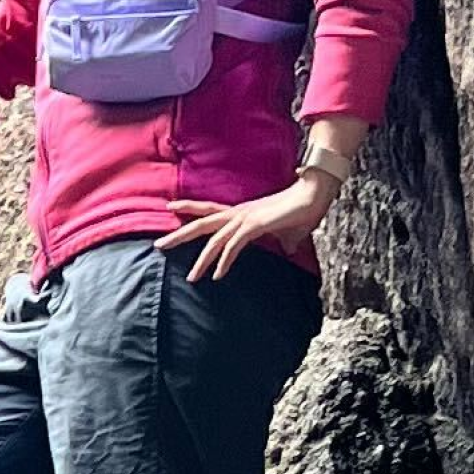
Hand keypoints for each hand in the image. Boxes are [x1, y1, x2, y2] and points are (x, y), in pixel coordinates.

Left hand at [157, 173, 338, 282]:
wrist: (315, 195)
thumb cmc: (303, 210)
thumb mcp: (288, 231)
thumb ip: (283, 240)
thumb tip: (288, 249)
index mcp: (241, 212)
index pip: (208, 210)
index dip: (189, 207)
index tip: (170, 207)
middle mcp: (238, 213)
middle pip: (201, 224)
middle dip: (179, 235)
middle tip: (158, 245)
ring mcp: (245, 218)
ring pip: (214, 240)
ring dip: (201, 260)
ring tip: (190, 278)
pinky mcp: (255, 226)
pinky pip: (233, 247)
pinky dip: (223, 262)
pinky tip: (216, 276)